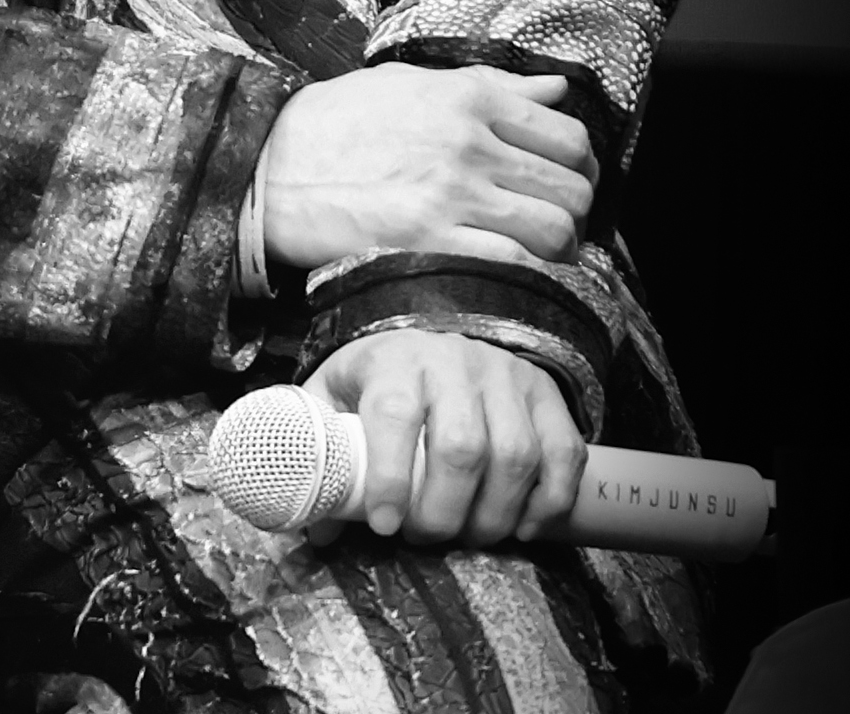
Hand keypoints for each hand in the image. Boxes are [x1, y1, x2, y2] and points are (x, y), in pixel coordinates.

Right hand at [253, 63, 595, 273]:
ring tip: (536, 252)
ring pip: (554, 229)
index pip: (569, 136)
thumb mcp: (416, 83)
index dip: (581, 167)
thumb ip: (492, 85)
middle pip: (571, 186)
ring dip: (557, 248)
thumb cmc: (341, 120)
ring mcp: (453, 193)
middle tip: (555, 222)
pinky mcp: (430, 240)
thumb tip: (556, 89)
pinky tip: (509, 272)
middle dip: (575, 210)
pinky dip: (526, 273)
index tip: (568, 182)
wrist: (275, 163)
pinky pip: (513, 263)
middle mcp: (471, 142)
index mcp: (471, 98)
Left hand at [306, 329, 585, 545]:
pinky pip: (564, 454)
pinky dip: (550, 501)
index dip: (390, 477)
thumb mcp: (337, 400)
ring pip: (515, 455)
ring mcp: (505, 376)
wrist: (430, 344)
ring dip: (495, 515)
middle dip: (445, 511)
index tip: (385, 525)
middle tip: (427, 537)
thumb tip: (318, 529)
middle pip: (461, 447)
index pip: (395, 415)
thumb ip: (324, 455)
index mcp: (395, 362)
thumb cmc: (379, 382)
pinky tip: (524, 526)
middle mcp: (454, 362)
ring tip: (470, 536)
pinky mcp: (545, 395)